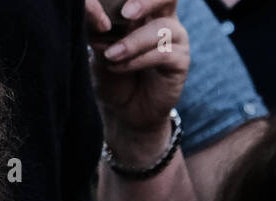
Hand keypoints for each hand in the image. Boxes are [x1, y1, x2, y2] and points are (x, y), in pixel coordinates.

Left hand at [85, 0, 188, 163]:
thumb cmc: (112, 78)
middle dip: (146, 1)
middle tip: (125, 13)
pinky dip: (138, 60)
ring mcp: (175, 40)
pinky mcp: (181, 62)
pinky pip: (163, 54)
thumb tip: (95, 17)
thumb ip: (100, 35)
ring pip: (161, 28)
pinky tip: (120, 67)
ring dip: (133, 42)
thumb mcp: (100, 54)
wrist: (125, 113)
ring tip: (112, 55)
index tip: (101, 4)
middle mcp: (164, 20)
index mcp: (145, 12)